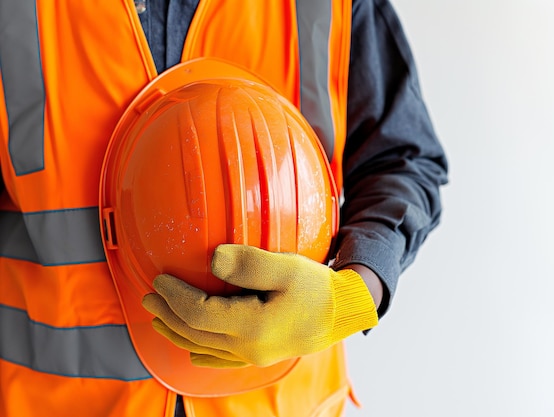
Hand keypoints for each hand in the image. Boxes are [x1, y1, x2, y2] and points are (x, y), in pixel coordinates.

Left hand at [142, 244, 378, 367]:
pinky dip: (197, 349)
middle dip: (167, 316)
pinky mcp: (258, 355)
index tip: (160, 279)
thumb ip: (249, 262)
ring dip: (177, 332)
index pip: (198, 314)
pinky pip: (218, 358)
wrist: (343, 314)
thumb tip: (212, 258)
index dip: (174, 298)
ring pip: (202, 348)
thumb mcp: (287, 268)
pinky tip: (191, 346)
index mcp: (251, 326)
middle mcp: (247, 347)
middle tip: (147, 298)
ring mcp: (251, 355)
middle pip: (194, 334)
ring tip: (158, 319)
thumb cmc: (318, 289)